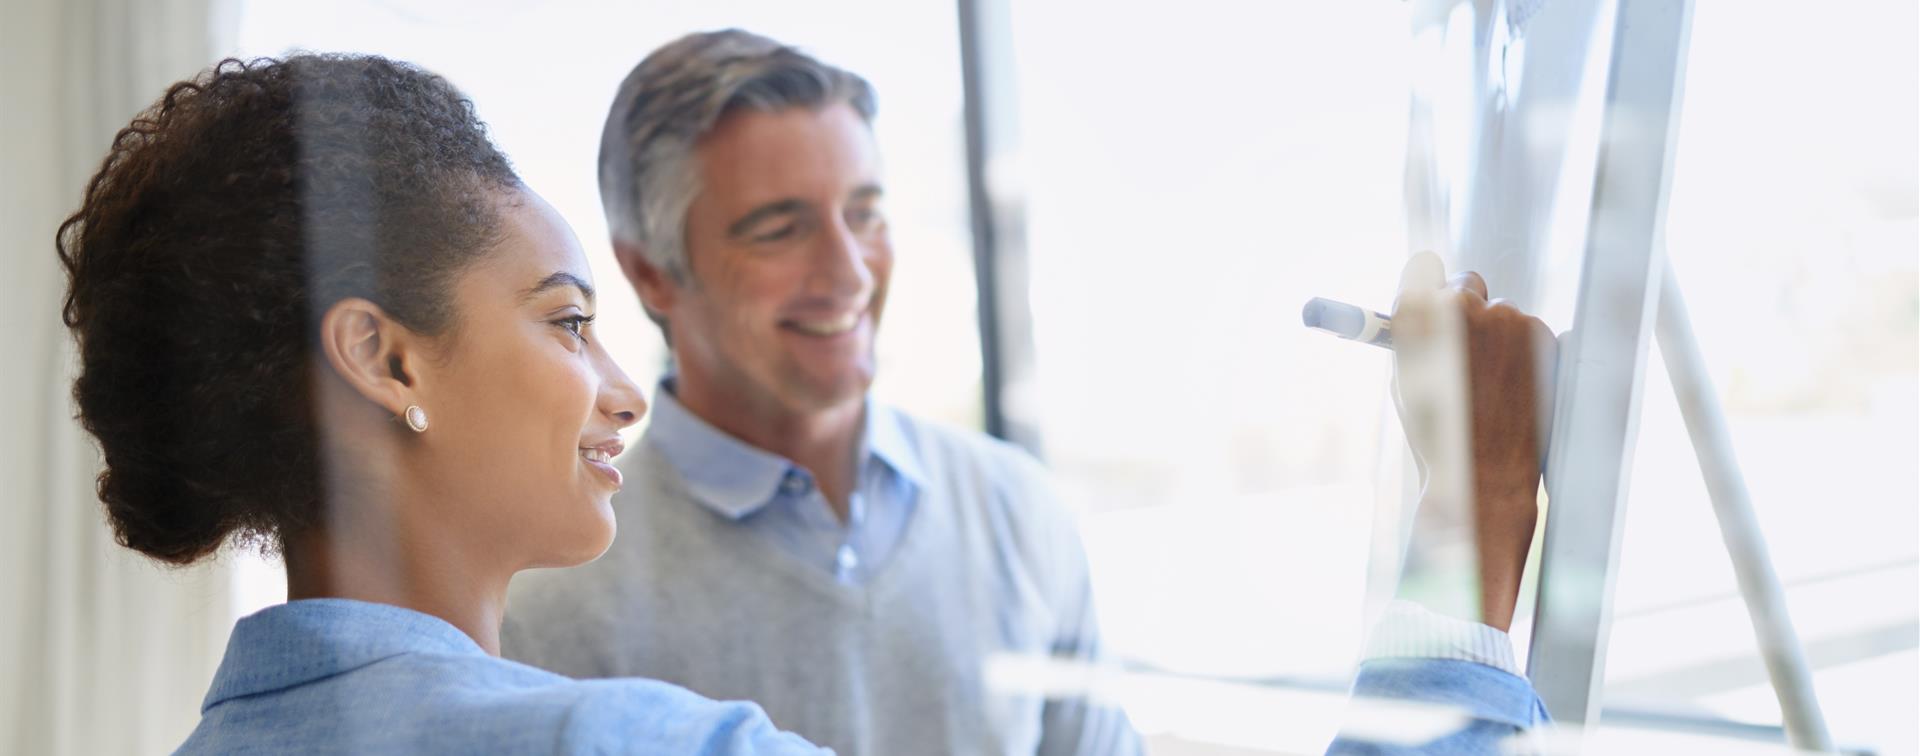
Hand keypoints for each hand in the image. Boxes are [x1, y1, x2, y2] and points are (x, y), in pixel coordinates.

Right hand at [1390, 252, 1555, 631]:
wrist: (1485, 476)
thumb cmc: (1438, 437)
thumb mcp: (1407, 382)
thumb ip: (1415, 336)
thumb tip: (1424, 308)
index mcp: (1420, 315)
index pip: (1428, 279)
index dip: (1434, 301)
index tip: (1438, 317)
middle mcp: (1464, 306)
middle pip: (1470, 289)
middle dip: (1470, 314)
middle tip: (1468, 352)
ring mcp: (1508, 318)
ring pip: (1505, 315)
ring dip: (1501, 338)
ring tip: (1491, 387)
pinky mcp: (1543, 336)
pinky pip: (1532, 335)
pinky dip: (1527, 354)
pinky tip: (1516, 390)